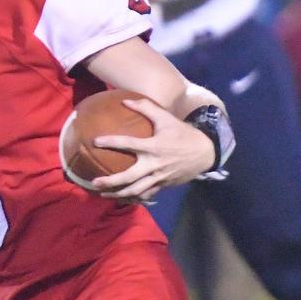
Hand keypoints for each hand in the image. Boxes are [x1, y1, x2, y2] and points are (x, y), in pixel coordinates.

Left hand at [89, 98, 215, 202]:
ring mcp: (159, 177)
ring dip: (118, 194)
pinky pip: (146, 195)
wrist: (205, 153)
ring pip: (136, 190)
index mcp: (153, 146)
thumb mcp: (166, 118)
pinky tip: (122, 198)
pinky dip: (134, 198)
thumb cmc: (183, 134)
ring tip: (102, 194)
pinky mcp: (163, 185)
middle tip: (94, 182)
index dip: (111, 142)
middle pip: (129, 177)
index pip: (128, 143)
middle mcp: (154, 165)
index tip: (95, 142)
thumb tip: (125, 100)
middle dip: (111, 181)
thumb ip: (146, 108)